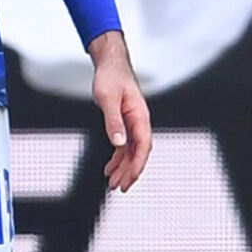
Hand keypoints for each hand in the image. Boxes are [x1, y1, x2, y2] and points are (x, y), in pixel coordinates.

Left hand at [88, 30, 152, 192]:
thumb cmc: (110, 77)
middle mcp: (139, 122)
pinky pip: (124, 145)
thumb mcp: (108, 98)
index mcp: (140, 116)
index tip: (130, 178)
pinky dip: (118, 158)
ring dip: (123, 167)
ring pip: (131, 151)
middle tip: (121, 188)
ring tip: (113, 183)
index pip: (143, 145)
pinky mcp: (124, 122)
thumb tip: (119, 143)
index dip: (138, 164)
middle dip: (131, 171)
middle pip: (139, 152)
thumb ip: (113, 121)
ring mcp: (133, 123)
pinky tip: (109, 168)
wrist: (110, 64)